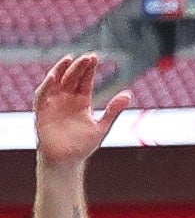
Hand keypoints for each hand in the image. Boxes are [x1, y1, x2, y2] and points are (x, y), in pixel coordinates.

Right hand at [31, 53, 130, 172]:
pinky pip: (42, 95)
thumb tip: (128, 94)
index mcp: (82, 102)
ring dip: (62, 70)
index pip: (85, 81)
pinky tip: (54, 76)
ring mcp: (54, 103)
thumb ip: (113, 110)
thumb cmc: (83, 146)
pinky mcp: (42, 111)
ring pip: (57, 82)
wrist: (66, 161)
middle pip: (73, 78)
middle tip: (89, 56)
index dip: (90, 69)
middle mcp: (67, 99)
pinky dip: (47, 85)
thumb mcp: (102, 126)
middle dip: (80, 67)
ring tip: (70, 59)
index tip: (95, 57)